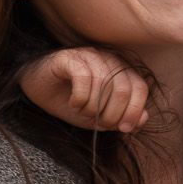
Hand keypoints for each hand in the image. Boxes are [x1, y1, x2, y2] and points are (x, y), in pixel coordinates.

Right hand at [18, 48, 149, 133]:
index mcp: (121, 71)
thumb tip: (143, 118)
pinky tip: (73, 103)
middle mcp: (108, 59)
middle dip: (113, 114)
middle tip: (98, 123)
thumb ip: (122, 118)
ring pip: (103, 84)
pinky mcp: (69, 57)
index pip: (140, 88)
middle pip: (123, 88)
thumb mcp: (100, 118)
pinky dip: (80, 98)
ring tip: (82, 112)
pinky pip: (84, 78)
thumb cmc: (72, 102)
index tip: (123, 128)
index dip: (135, 110)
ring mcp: (89, 55)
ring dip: (93, 107)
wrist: (38, 91)